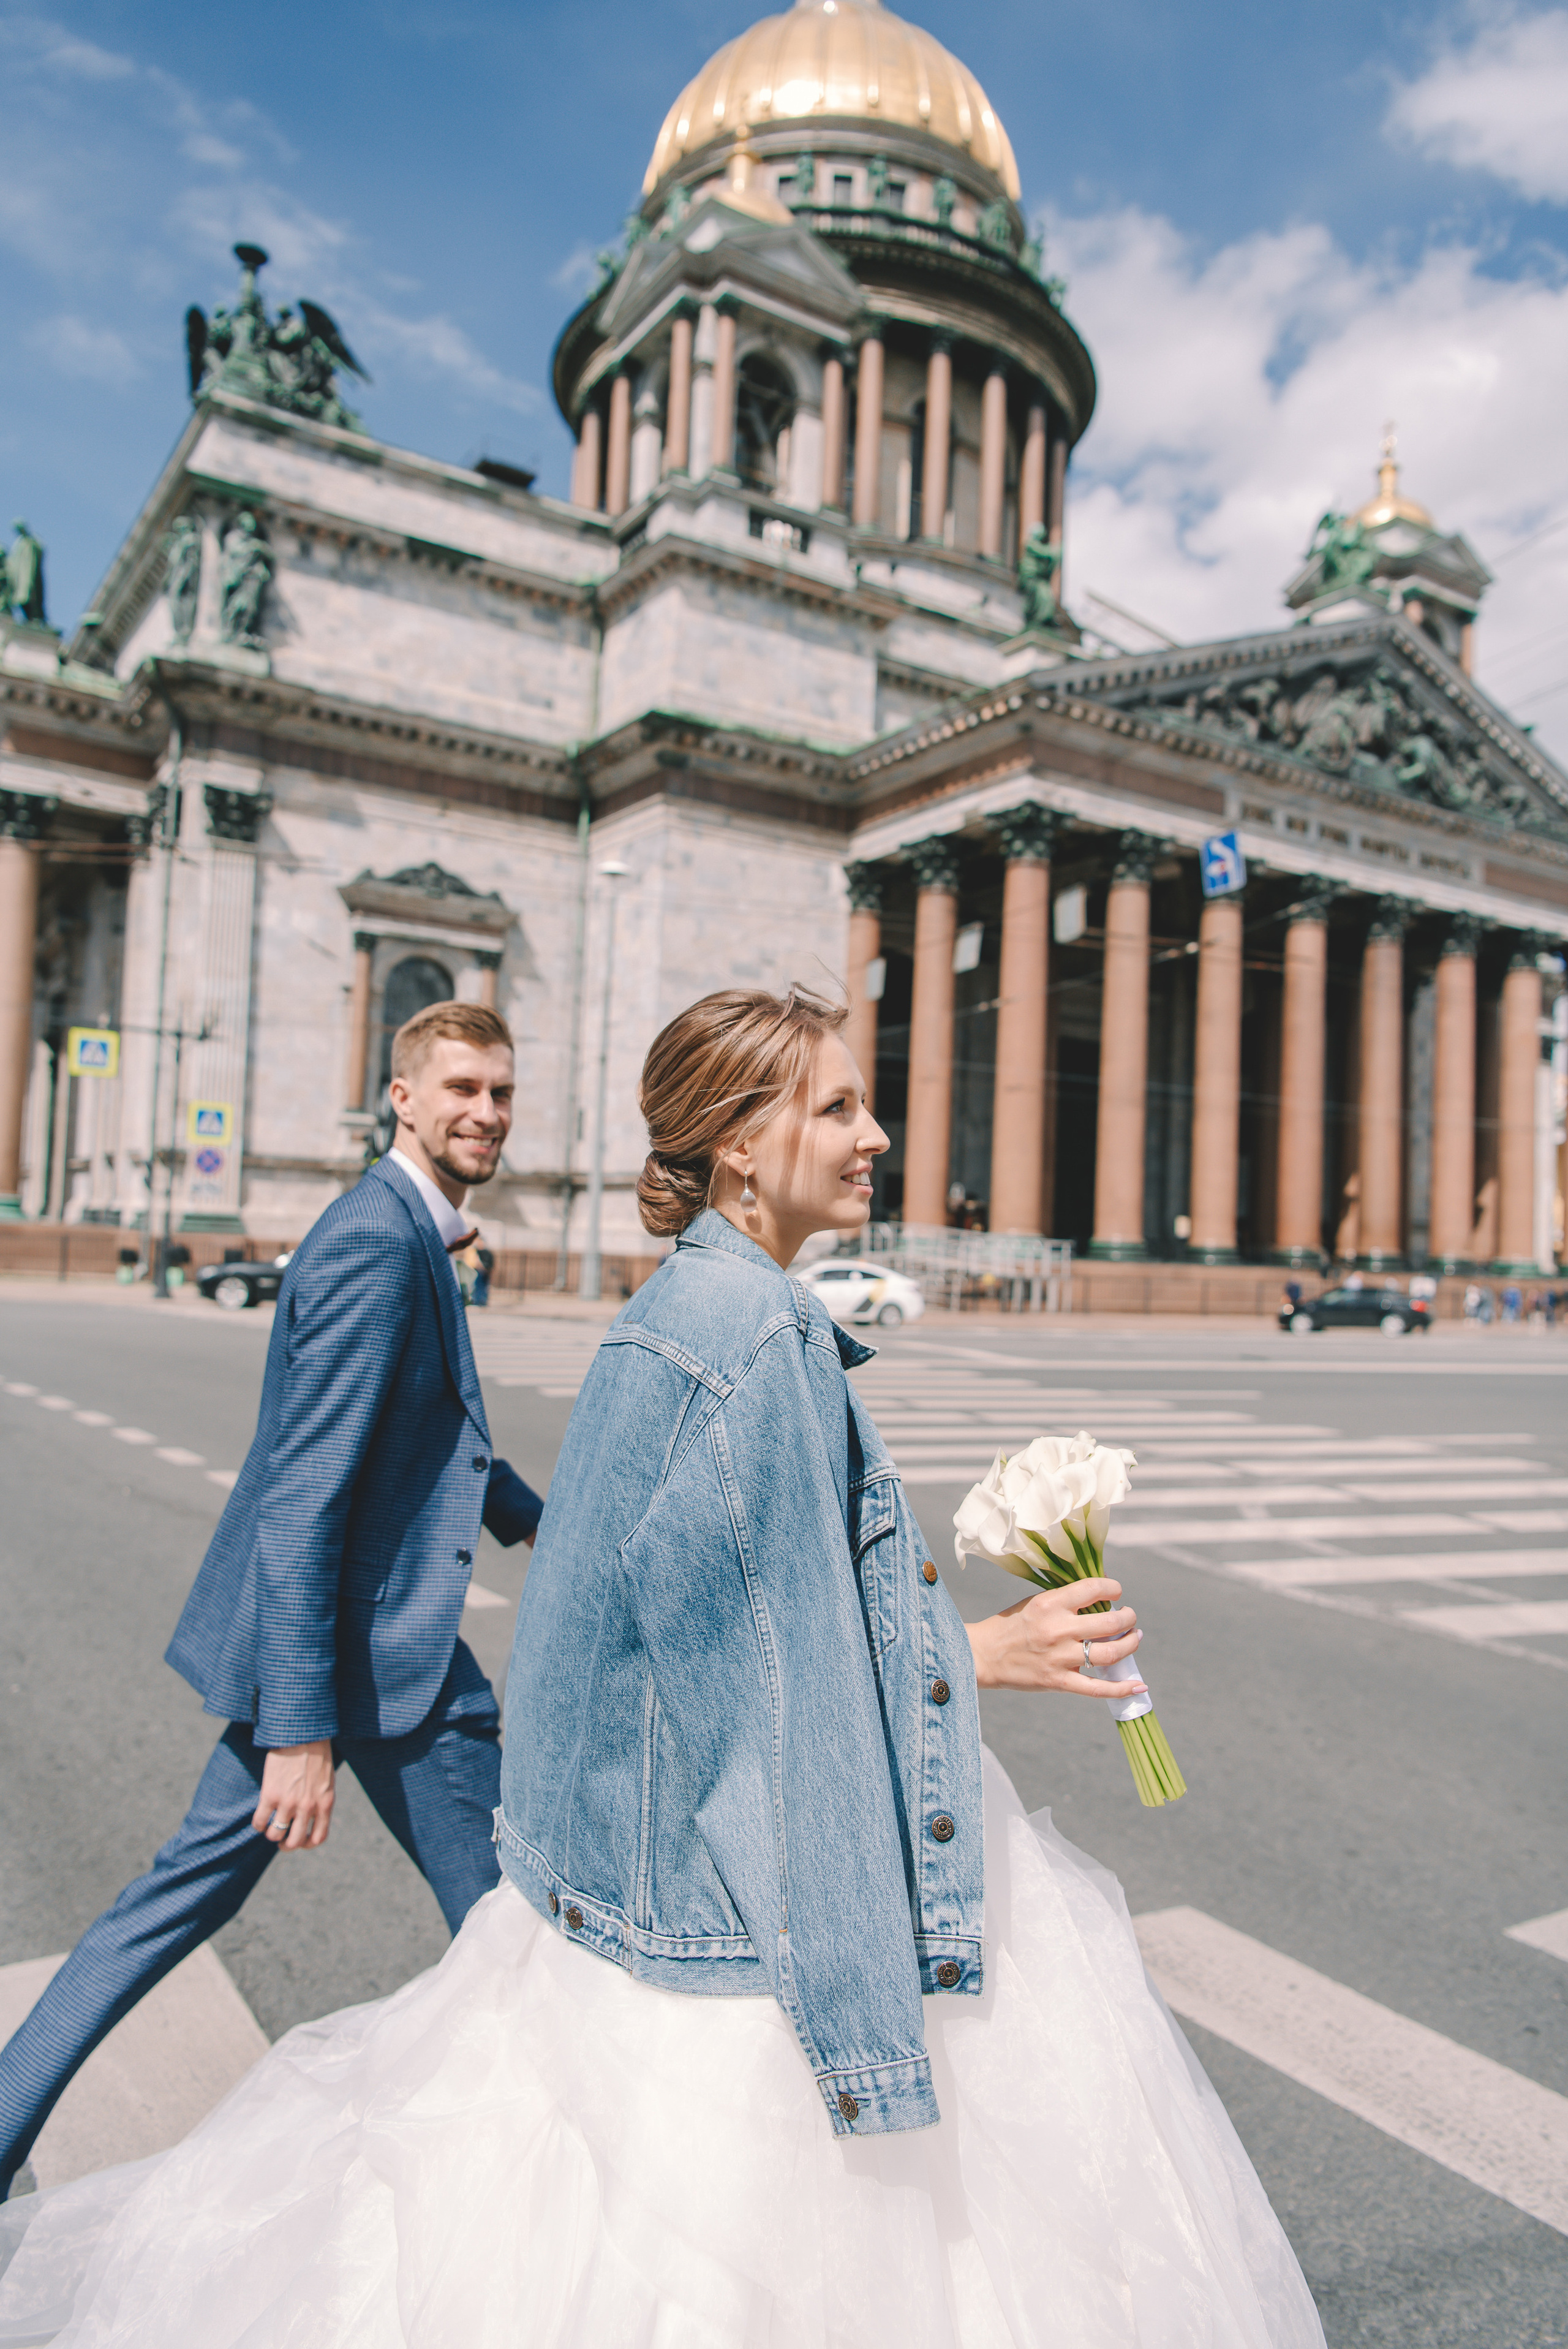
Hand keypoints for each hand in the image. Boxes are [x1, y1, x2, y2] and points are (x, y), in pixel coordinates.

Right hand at [252, 1739, 334, 1849]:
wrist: (302, 1733)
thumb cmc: (316, 1754)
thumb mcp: (326, 1780)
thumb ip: (320, 1800)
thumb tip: (311, 1816)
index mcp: (325, 1803)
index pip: (318, 1838)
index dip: (307, 1844)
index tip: (300, 1839)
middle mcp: (308, 1806)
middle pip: (295, 1841)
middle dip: (286, 1844)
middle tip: (281, 1839)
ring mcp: (288, 1802)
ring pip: (275, 1834)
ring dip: (271, 1833)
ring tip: (270, 1826)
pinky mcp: (270, 1794)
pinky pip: (260, 1821)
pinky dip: (258, 1824)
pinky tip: (260, 1819)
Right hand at [966, 1576, 1144, 1696]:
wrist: (982, 1655)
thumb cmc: (1010, 1625)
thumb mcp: (1034, 1602)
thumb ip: (1065, 1600)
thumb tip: (1101, 1595)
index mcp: (1050, 1603)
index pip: (1094, 1588)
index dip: (1114, 1588)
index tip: (1117, 1592)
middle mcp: (1058, 1629)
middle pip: (1110, 1622)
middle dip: (1128, 1618)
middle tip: (1131, 1618)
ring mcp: (1060, 1657)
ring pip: (1110, 1652)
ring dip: (1130, 1644)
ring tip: (1135, 1638)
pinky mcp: (1058, 1681)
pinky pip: (1097, 1688)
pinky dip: (1121, 1688)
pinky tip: (1139, 1686)